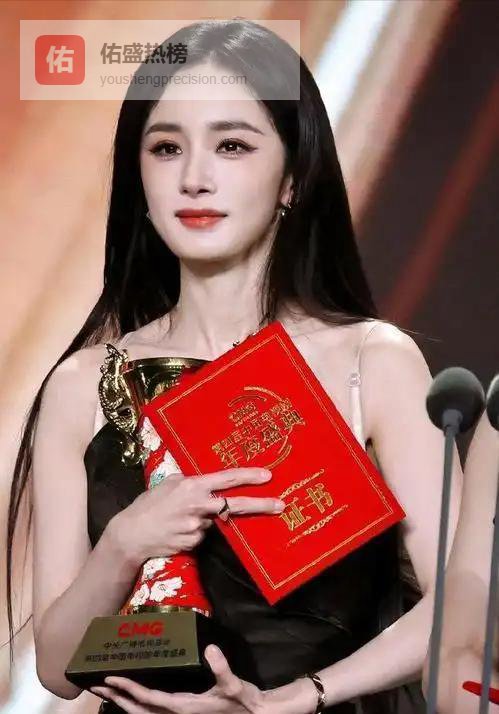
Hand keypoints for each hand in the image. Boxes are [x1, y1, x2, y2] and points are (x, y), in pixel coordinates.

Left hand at [89, 644, 288, 712]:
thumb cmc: (242, 701)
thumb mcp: (233, 685)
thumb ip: (221, 668)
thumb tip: (211, 649)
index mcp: (183, 707)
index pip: (148, 698)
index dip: (128, 688)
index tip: (111, 678)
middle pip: (137, 710)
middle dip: (116, 697)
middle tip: (96, 685)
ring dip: (123, 702)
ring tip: (107, 690)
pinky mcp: (182, 713)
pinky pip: (152, 712)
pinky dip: (137, 705)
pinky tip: (133, 697)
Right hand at [109, 466, 284, 566]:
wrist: (131, 535)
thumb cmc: (148, 504)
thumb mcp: (168, 483)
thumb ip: (190, 481)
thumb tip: (207, 482)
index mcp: (192, 486)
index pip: (226, 479)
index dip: (248, 476)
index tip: (268, 475)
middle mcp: (198, 505)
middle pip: (235, 505)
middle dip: (260, 504)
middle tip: (280, 504)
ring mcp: (197, 527)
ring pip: (213, 521)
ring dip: (204, 519)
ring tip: (178, 519)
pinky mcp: (194, 543)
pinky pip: (203, 535)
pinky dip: (195, 532)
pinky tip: (177, 531)